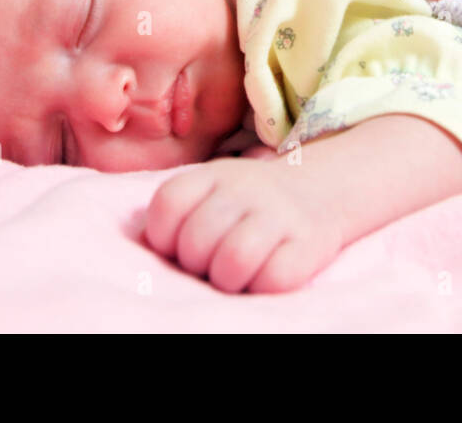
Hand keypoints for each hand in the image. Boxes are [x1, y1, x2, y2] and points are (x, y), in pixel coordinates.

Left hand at [144, 157, 342, 293]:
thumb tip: (141, 245)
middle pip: (196, 240)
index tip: (180, 243)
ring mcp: (278, 215)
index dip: (163, 236)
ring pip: (233, 261)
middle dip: (196, 263)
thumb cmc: (248, 205)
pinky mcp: (308, 244)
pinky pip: (273, 279)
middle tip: (212, 261)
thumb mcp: (211, 192)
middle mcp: (245, 189)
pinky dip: (263, 285)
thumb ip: (177, 214)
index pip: (167, 204)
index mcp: (213, 175)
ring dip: (227, 279)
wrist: (320, 190)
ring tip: (235, 275)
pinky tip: (265, 273)